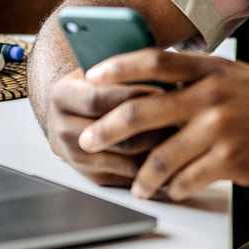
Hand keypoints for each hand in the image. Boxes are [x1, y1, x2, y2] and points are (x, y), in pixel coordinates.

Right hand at [39, 70, 171, 186]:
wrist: (67, 115)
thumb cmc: (94, 86)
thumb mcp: (99, 72)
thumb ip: (125, 70)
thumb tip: (166, 73)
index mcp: (62, 96)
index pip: (98, 99)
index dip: (134, 96)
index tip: (166, 91)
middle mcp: (62, 129)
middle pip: (113, 136)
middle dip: (151, 129)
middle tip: (183, 121)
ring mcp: (76, 157)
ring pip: (125, 160)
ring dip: (157, 153)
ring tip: (185, 141)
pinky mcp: (92, 177)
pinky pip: (129, 178)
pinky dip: (154, 170)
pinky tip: (176, 160)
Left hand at [78, 51, 248, 200]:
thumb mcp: (242, 79)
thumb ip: (204, 81)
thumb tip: (159, 91)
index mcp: (214, 69)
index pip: (153, 60)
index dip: (116, 67)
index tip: (91, 78)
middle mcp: (213, 95)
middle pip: (140, 110)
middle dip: (106, 129)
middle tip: (88, 141)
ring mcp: (222, 129)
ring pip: (159, 156)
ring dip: (141, 176)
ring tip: (138, 185)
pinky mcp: (233, 161)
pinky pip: (186, 180)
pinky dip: (174, 189)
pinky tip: (173, 192)